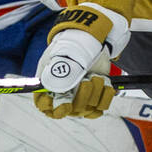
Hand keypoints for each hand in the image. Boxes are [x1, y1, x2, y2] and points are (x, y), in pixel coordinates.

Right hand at [34, 4, 127, 118]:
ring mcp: (80, 97)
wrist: (89, 40)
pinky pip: (101, 106)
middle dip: (82, 95)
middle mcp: (63, 95)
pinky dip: (105, 95)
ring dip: (95, 91)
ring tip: (95, 76)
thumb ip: (58, 74)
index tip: (66, 103)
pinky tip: (104, 83)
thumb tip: (58, 91)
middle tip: (86, 79)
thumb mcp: (60, 57)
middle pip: (71, 111)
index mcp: (48, 86)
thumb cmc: (70, 47)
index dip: (54, 109)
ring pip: (87, 109)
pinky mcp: (95, 96)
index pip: (45, 107)